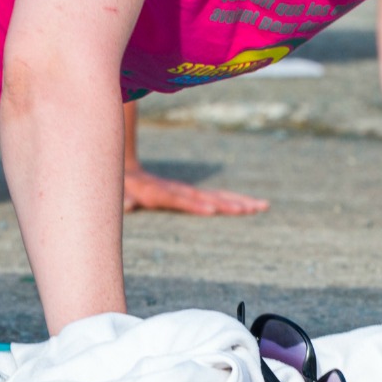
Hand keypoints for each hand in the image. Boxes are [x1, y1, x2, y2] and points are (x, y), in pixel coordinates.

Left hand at [124, 167, 267, 215]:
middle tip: (251, 209)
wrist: (129, 170)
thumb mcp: (118, 193)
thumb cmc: (122, 188)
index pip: (180, 200)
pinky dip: (234, 201)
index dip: (195, 206)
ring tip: (262, 206)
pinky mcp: (193, 194)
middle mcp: (178, 191)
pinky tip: (252, 205)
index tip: (212, 211)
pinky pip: (216, 198)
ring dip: (240, 201)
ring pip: (217, 196)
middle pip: (207, 197)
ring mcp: (188, 191)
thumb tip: (127, 207)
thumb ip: (124, 200)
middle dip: (229, 203)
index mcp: (159, 193)